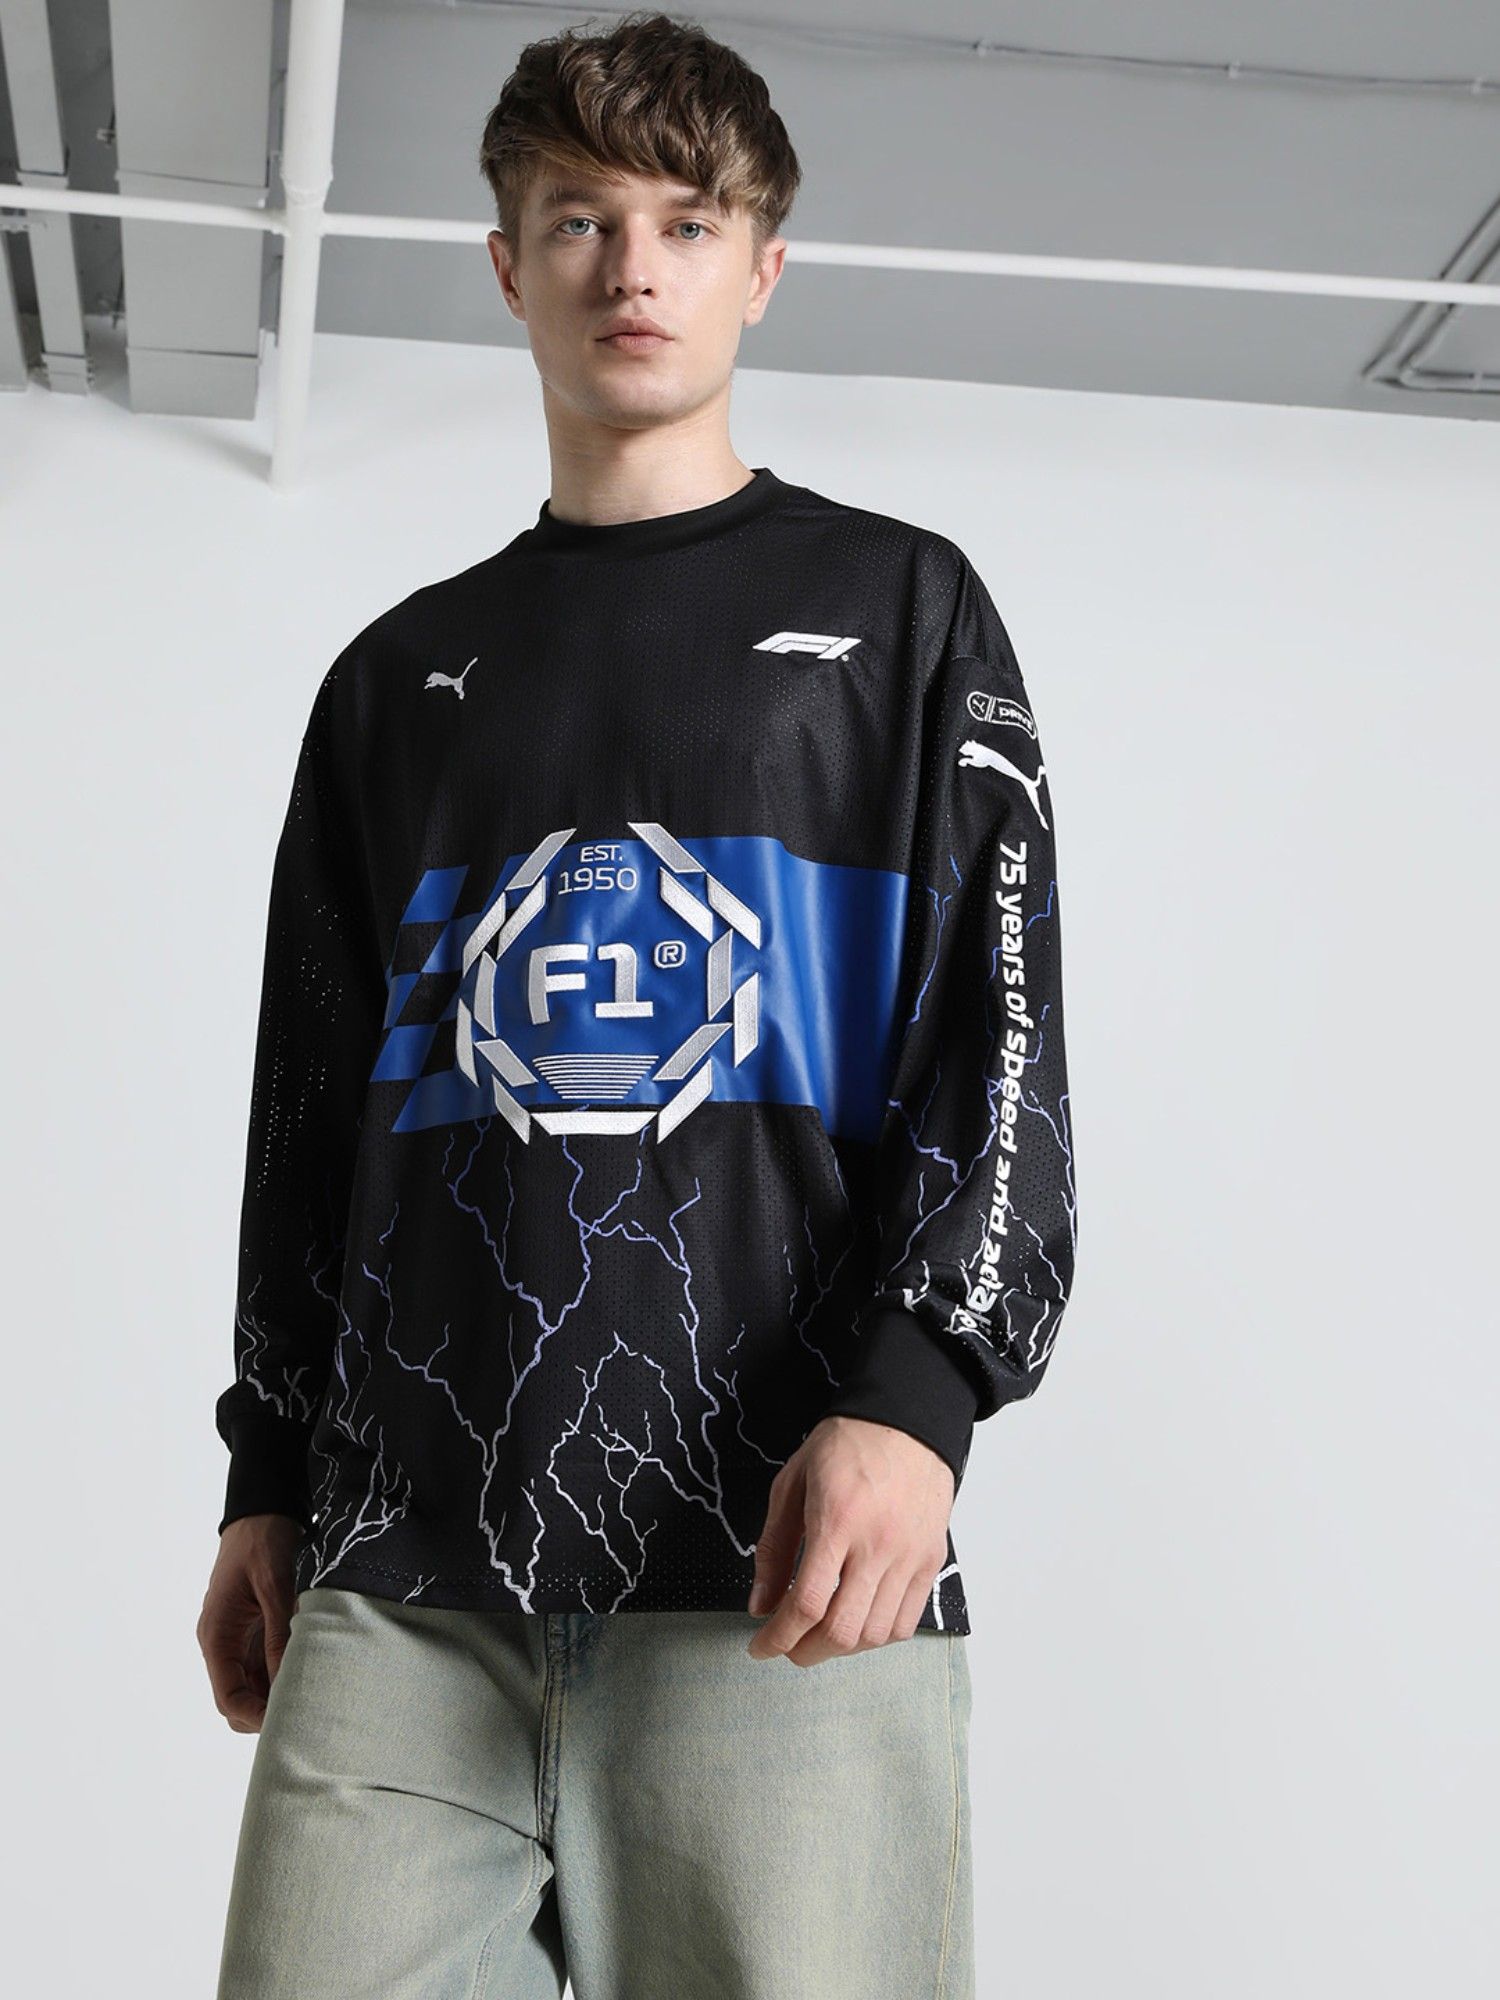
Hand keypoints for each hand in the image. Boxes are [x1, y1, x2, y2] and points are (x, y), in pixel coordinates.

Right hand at [197, 1514, 304, 1731]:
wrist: (262, 1510)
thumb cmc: (263, 1542)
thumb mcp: (274, 1587)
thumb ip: (278, 1635)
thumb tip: (285, 1683)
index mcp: (217, 1635)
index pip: (228, 1697)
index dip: (254, 1716)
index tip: (287, 1722)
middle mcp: (223, 1643)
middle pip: (237, 1698)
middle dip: (265, 1711)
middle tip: (305, 1710)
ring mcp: (238, 1638)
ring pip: (253, 1685)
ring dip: (276, 1693)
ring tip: (312, 1694)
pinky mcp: (255, 1630)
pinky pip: (265, 1664)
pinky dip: (282, 1673)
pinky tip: (309, 1671)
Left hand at [745, 1415, 954, 1667]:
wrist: (905, 1421)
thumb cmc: (845, 1446)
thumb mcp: (792, 1484)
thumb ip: (773, 1548)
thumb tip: (760, 1605)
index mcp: (837, 1520)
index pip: (806, 1603)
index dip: (777, 1637)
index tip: (760, 1645)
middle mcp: (878, 1544)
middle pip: (842, 1631)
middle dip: (804, 1652)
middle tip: (786, 1645)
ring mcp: (910, 1556)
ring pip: (875, 1635)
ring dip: (840, 1648)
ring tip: (819, 1634)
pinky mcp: (931, 1560)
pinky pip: (906, 1621)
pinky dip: (876, 1636)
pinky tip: (856, 1621)